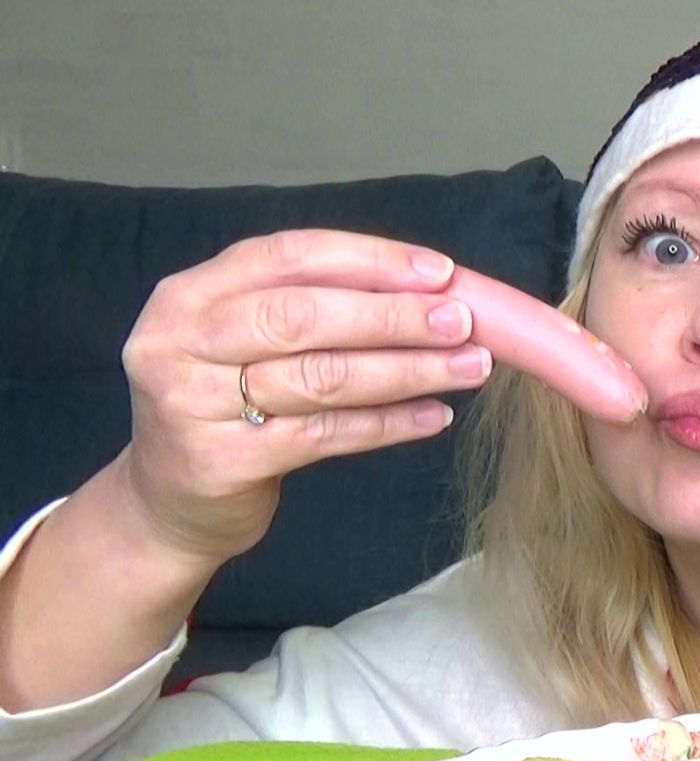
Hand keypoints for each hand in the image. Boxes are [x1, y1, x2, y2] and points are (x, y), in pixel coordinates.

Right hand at [116, 228, 490, 564]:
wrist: (168, 503)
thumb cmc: (226, 406)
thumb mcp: (246, 342)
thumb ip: (313, 306)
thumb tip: (428, 287)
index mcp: (190, 294)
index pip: (289, 257)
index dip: (369, 261)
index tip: (439, 272)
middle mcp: (180, 342)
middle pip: (303, 316)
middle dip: (394, 316)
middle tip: (463, 322)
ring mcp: (193, 404)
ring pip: (321, 377)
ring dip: (408, 370)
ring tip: (470, 367)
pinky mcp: (222, 462)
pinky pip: (325, 435)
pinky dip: (387, 424)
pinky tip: (434, 416)